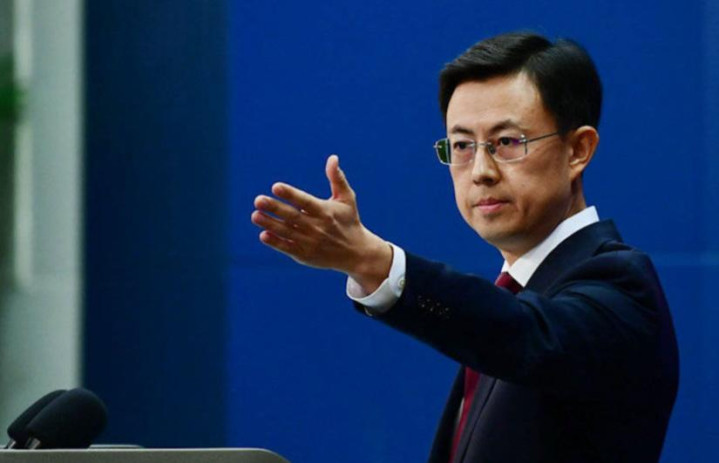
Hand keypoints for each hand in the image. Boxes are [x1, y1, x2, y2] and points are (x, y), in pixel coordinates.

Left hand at [251, 155, 391, 291]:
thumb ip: (337, 179)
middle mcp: (317, 227)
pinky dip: (276, 243)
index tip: (276, 186)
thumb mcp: (347, 199)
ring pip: (287, 232)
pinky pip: (288, 248)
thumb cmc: (349, 221)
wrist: (356, 254)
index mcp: (326, 212)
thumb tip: (333, 158)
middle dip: (275, 208)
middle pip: (293, 216)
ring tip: (255, 215)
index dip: (291, 194)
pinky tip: (263, 235)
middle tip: (258, 200)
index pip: (305, 201)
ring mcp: (310, 242)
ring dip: (270, 224)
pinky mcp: (305, 255)